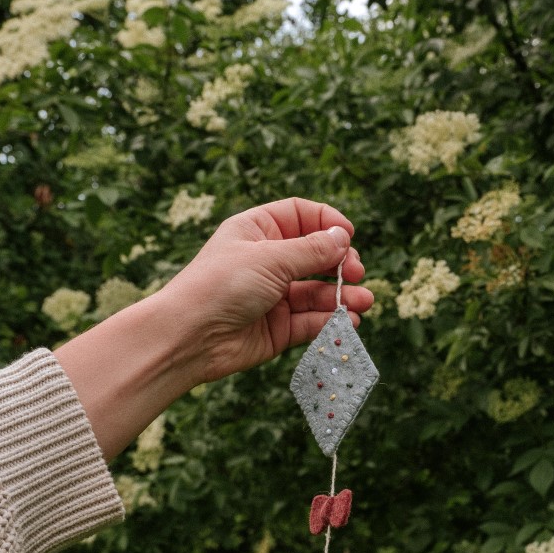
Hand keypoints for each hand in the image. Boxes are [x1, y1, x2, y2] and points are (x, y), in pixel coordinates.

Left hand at [153, 197, 373, 384]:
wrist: (189, 337)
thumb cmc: (221, 285)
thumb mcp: (270, 258)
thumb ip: (311, 250)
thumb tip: (343, 237)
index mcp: (257, 231)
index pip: (300, 215)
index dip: (327, 222)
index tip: (349, 236)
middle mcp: (266, 261)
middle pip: (315, 255)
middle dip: (339, 262)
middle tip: (355, 273)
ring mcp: (272, 296)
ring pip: (316, 291)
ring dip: (342, 296)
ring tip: (364, 301)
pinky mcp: (277, 329)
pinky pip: (310, 321)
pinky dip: (330, 320)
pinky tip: (347, 320)